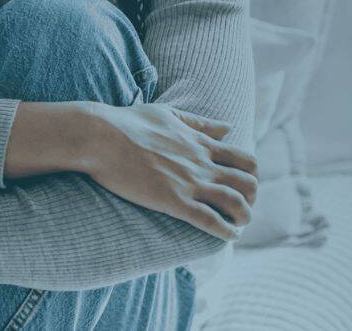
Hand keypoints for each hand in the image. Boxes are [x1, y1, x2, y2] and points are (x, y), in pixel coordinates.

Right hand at [84, 102, 258, 240]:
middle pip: (248, 183)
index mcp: (201, 143)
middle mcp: (202, 163)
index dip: (251, 176)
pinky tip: (229, 236)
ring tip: (238, 225)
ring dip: (244, 217)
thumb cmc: (127, 122)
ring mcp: (189, 182)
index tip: (243, 185)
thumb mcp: (168, 115)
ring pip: (236, 203)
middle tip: (242, 207)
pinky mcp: (173, 200)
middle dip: (252, 198)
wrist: (100, 136)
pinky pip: (211, 220)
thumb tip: (228, 127)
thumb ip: (200, 122)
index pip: (245, 160)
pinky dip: (226, 231)